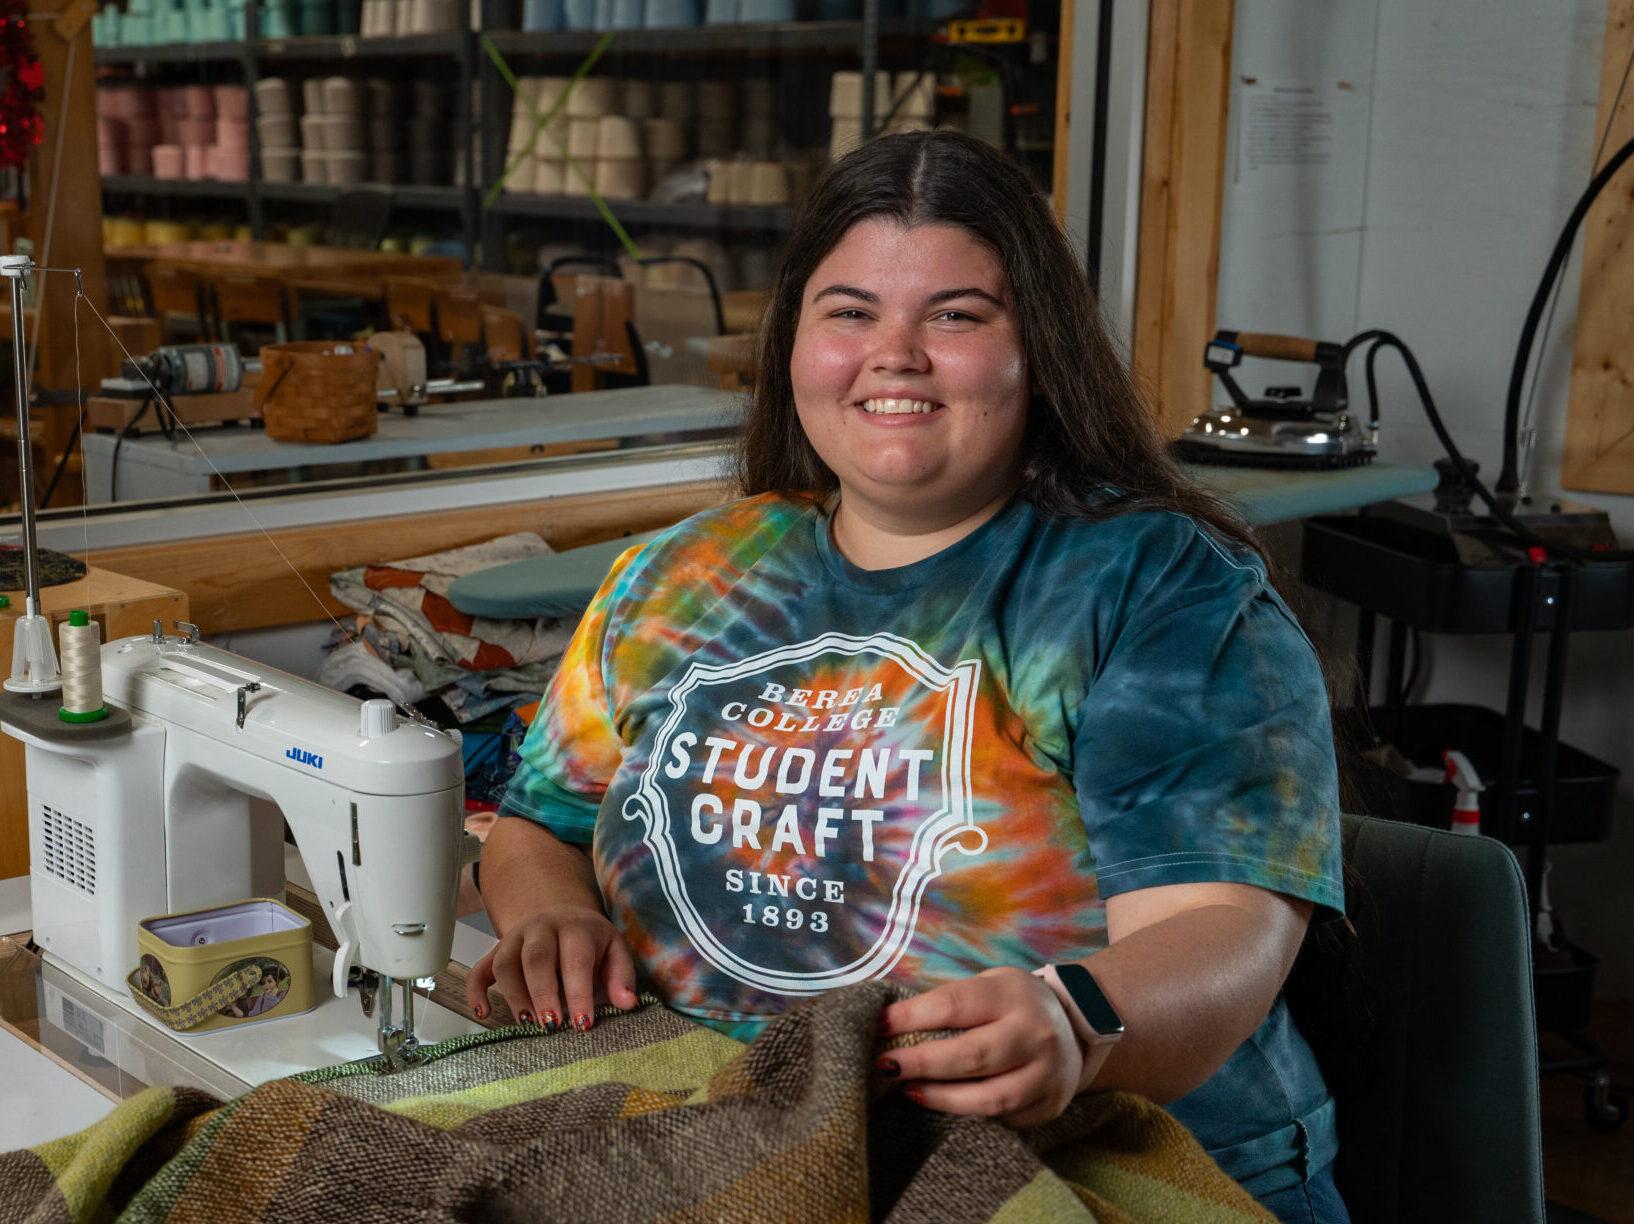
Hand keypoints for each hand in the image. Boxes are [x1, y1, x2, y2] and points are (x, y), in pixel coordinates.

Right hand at [465, 905, 638, 1031]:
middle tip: (551, 1026)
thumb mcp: (614, 951)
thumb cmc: (591, 942)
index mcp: (575, 927)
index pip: (575, 959)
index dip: (578, 993)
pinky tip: (483, 1014)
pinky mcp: (496, 952)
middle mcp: (541, 928)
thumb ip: (621, 977)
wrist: (560, 915)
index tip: (583, 1024)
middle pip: (536, 957)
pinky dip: (476, 992)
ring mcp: (514, 939)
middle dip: (542, 993)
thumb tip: (628, 1004)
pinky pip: (479, 970)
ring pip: (505, 964)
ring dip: (514, 996)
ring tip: (528, 1024)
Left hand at [878, 967, 1084, 1126]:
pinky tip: (944, 1108)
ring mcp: (1047, 1074)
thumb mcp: (989, 985)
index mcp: (1012, 995)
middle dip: (921, 1063)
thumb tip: (889, 1022)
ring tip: (909, 1092)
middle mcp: (1034, 1034)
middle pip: (971, 1056)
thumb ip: (949, 1002)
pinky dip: (969, 1117)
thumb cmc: (1014, 1003)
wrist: (1077, 1024)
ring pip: (989, 1098)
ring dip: (942, 1099)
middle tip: (885, 1066)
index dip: (911, 1017)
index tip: (879, 1026)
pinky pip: (1004, 1120)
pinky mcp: (1049, 1106)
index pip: (954, 1005)